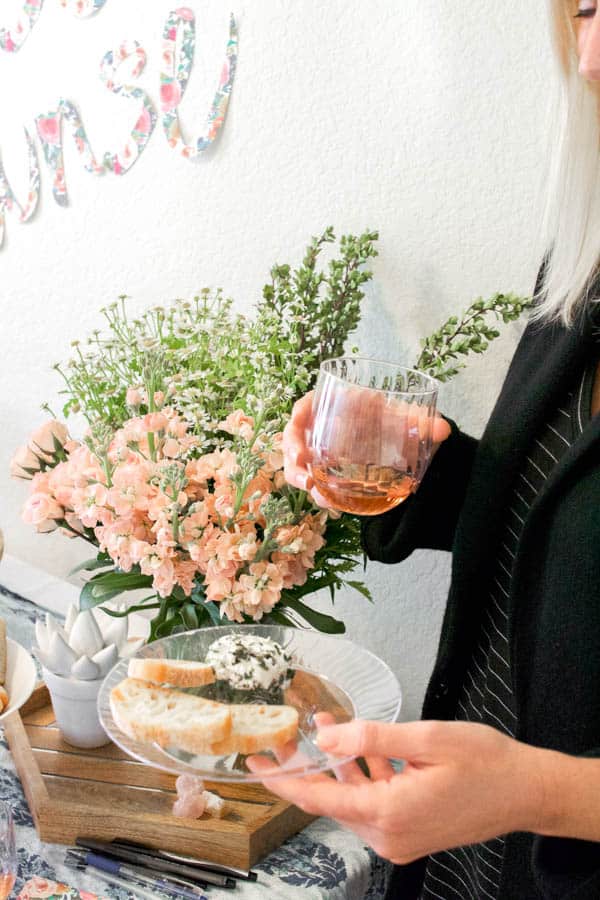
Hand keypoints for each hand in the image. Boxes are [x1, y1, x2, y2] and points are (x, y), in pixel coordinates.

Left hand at [247, 718, 549, 864]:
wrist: (526, 791)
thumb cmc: (484, 763)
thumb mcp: (425, 739)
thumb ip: (370, 738)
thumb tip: (325, 737)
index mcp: (388, 813)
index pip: (318, 798)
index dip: (283, 780)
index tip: (256, 765)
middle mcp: (388, 834)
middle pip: (331, 798)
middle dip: (307, 765)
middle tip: (282, 737)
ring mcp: (399, 836)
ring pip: (352, 796)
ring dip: (337, 763)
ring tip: (323, 724)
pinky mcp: (409, 830)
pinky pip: (374, 801)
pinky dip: (363, 773)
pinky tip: (357, 743)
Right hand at [283, 392, 450, 508]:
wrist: (388, 440)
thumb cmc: (387, 421)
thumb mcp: (401, 419)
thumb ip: (420, 423)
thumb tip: (443, 430)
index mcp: (331, 406)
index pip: (305, 405)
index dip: (298, 414)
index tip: (298, 421)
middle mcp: (318, 429)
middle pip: (293, 438)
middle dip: (292, 453)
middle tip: (302, 467)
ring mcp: (317, 452)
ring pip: (297, 464)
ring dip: (298, 477)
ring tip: (312, 490)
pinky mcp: (322, 472)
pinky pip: (311, 481)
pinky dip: (316, 492)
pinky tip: (328, 503)